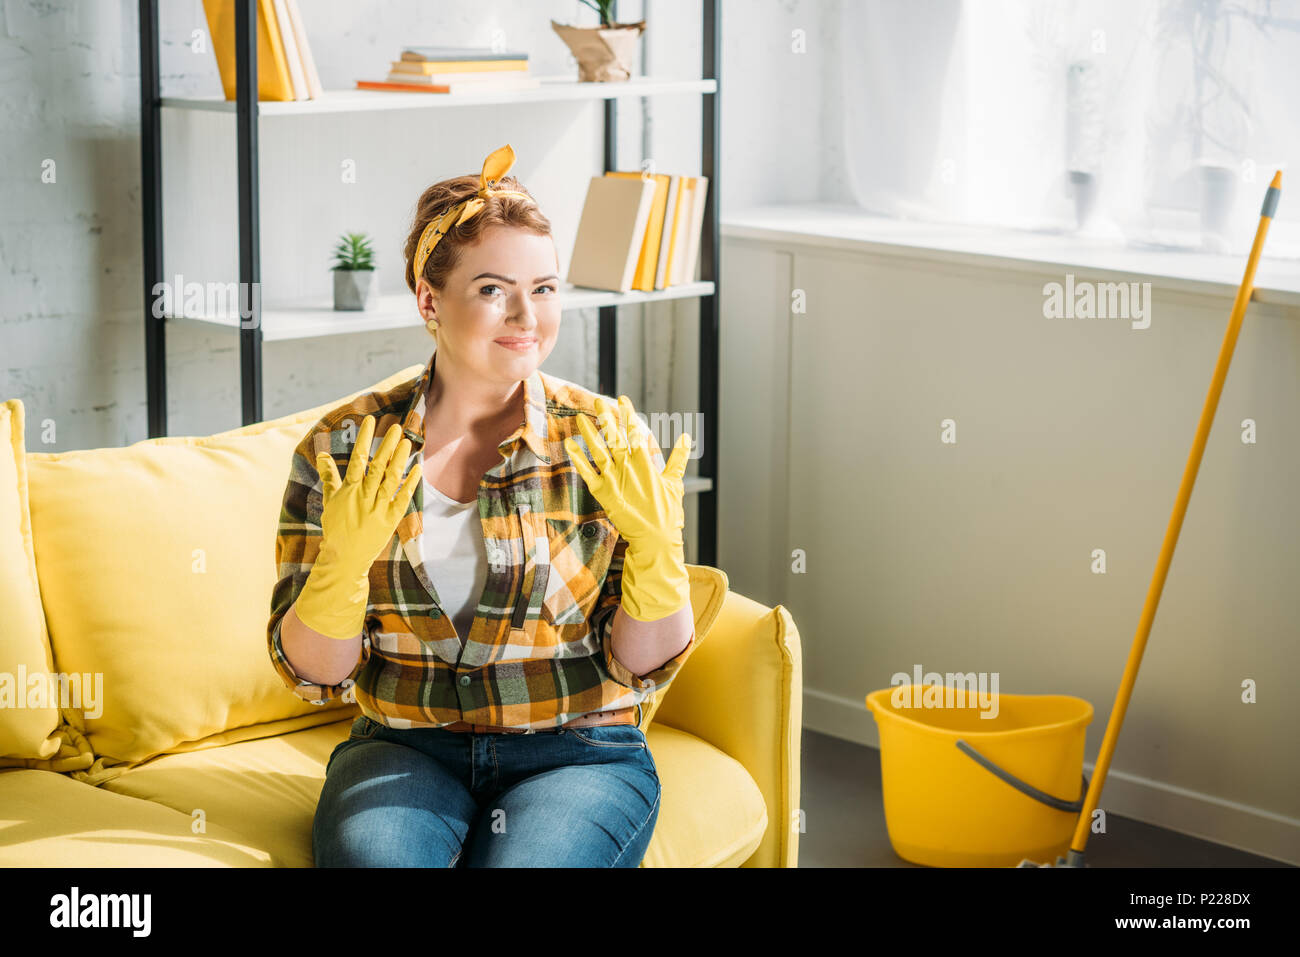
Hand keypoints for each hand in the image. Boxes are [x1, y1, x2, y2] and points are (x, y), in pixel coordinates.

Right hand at [295, 415, 421, 638]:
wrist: (344, 558)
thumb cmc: (336, 528)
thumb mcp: (330, 501)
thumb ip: (329, 476)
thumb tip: (321, 454)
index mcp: (349, 490)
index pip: (357, 459)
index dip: (365, 439)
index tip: (371, 421)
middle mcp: (364, 496)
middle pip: (377, 466)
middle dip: (387, 445)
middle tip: (397, 428)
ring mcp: (378, 508)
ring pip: (391, 479)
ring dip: (400, 459)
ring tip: (407, 442)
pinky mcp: (390, 520)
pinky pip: (403, 498)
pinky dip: (410, 483)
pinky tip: (418, 468)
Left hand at [564, 395, 692, 620]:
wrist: (656, 539)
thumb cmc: (668, 513)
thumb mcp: (676, 483)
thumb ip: (678, 458)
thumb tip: (686, 437)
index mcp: (647, 464)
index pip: (636, 433)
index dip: (628, 415)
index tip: (622, 399)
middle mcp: (629, 468)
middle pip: (615, 437)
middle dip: (606, 418)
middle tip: (598, 400)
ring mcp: (614, 480)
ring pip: (599, 451)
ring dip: (589, 433)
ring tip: (580, 417)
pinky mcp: (603, 494)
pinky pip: (587, 473)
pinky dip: (578, 459)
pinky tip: (569, 445)